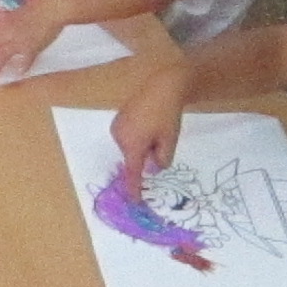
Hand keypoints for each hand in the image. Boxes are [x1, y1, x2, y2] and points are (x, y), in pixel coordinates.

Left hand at [0, 0, 63, 82]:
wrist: (51, 8)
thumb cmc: (33, 12)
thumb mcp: (13, 18)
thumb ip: (2, 29)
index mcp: (1, 26)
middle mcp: (6, 33)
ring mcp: (19, 40)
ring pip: (2, 56)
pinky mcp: (33, 46)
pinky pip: (26, 59)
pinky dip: (23, 66)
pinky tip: (19, 74)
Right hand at [110, 67, 185, 196]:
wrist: (162, 86)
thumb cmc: (167, 115)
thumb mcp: (170, 140)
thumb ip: (161, 159)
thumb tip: (152, 168)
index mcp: (132, 145)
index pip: (132, 173)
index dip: (134, 188)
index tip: (135, 201)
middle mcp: (119, 137)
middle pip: (132, 157)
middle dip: (146, 156)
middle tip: (163, 141)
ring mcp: (117, 127)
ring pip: (130, 147)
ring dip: (143, 146)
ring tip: (158, 129)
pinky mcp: (118, 119)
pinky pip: (127, 136)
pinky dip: (138, 137)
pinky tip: (150, 123)